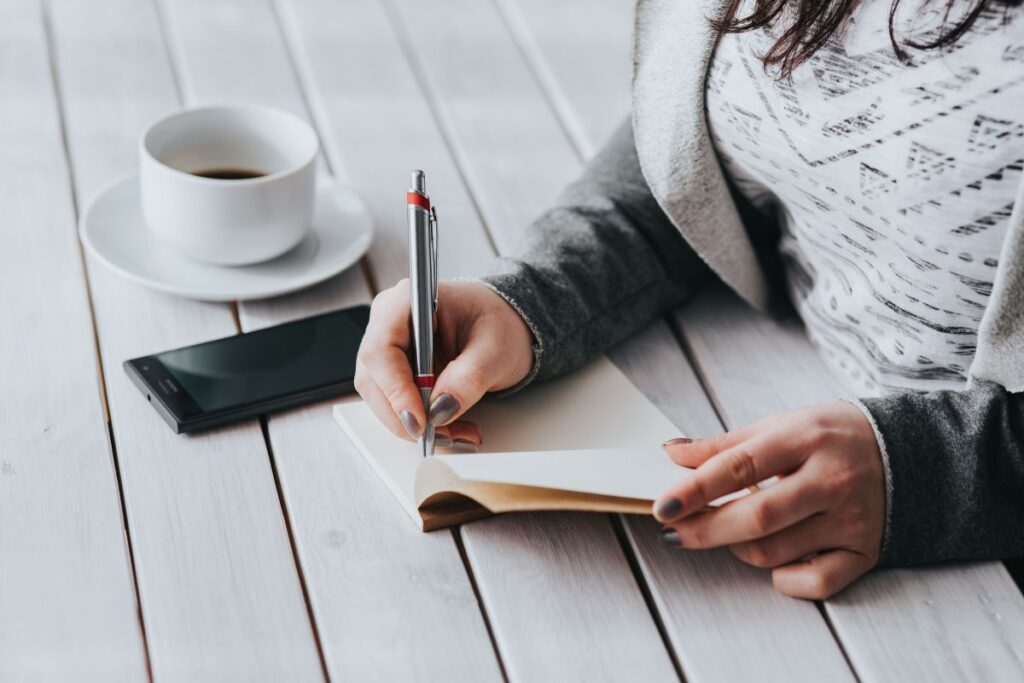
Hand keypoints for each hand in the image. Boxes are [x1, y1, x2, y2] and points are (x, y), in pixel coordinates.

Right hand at [354, 279, 533, 445]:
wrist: (505, 327)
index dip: (395, 389)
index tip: (419, 419)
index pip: (382, 349)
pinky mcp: (395, 371)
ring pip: (381, 397)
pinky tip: (448, 427)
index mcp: (408, 301)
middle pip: (374, 378)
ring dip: (415, 424)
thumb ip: (469, 378)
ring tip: (455, 433)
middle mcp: (390, 323)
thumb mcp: (495, 350)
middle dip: (405, 415)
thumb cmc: (498, 323)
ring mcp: (389, 348)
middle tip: (441, 434)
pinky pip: (394, 404)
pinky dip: (420, 422)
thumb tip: (441, 408)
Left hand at [653, 402, 884, 598]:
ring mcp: (851, 519)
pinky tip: (773, 560)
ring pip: (775, 552)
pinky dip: (783, 578)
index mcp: (805, 438)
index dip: (695, 489)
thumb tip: (671, 454)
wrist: (910, 451)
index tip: (663, 506)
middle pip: (756, 517)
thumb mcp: (780, 425)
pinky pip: (815, 582)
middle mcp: (832, 479)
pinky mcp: (865, 552)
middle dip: (705, 530)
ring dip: (738, 548)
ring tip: (731, 532)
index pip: (739, 466)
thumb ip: (724, 444)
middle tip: (674, 531)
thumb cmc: (831, 436)